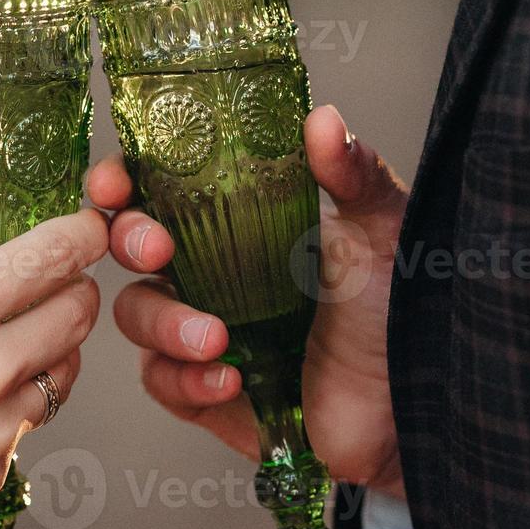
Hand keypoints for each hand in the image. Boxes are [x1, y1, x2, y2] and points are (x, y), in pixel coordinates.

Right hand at [0, 159, 107, 528]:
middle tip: (52, 279)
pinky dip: (12, 404)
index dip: (81, 234)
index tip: (84, 227)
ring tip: (12, 336)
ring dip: (51, 348)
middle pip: (79, 313)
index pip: (56, 254)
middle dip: (73, 288)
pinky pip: (28, 423)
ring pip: (66, 371)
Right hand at [87, 104, 406, 495]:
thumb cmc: (399, 314)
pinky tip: (232, 381)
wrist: (412, 407)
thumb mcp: (384, 233)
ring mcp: (204, 331)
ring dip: (165, 323)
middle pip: (129, 245)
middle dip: (130, 242)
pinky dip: (186, 380)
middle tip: (160, 251)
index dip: (123, 180)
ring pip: (136, 314)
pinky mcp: (204, 392)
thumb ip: (356, 176)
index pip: (160, 187)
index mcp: (241, 222)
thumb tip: (323, 121)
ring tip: (217, 340)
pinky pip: (162, 381)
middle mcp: (212, 272)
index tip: (117, 182)